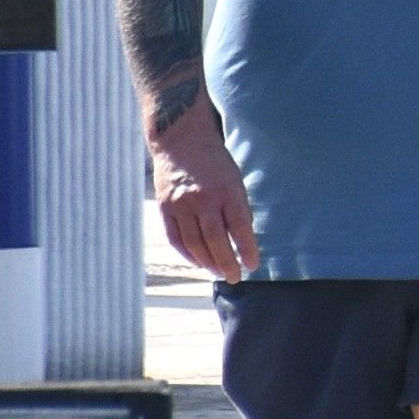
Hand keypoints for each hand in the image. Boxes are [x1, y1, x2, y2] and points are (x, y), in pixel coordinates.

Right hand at [146, 112, 256, 278]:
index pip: (240, 227)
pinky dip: (187, 254)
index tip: (253, 265)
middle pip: (216, 241)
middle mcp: (203, 199)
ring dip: (207, 262)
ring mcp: (181, 205)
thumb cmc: (215, 162)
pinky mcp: (165, 208)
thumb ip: (238, 207)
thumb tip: (242, 239)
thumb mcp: (235, 179)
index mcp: (227, 191)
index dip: (247, 249)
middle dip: (227, 263)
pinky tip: (198, 261)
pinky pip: (176, 239)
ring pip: (195, 244)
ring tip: (218, 272)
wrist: (181, 141)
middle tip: (234, 277)